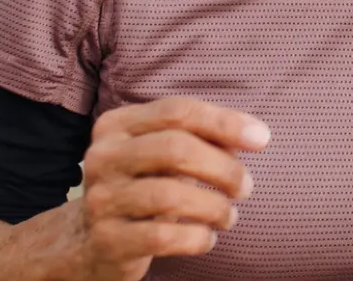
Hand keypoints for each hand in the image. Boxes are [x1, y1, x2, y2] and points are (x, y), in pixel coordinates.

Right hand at [74, 97, 270, 280]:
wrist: (91, 241)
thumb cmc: (143, 187)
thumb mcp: (164, 156)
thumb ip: (202, 138)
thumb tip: (253, 135)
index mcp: (117, 125)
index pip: (177, 111)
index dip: (225, 122)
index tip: (262, 140)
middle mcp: (103, 157)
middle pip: (175, 148)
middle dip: (224, 168)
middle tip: (245, 187)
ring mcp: (101, 199)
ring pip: (170, 195)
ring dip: (214, 207)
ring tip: (228, 216)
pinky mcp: (107, 239)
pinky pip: (163, 237)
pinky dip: (197, 238)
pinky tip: (207, 238)